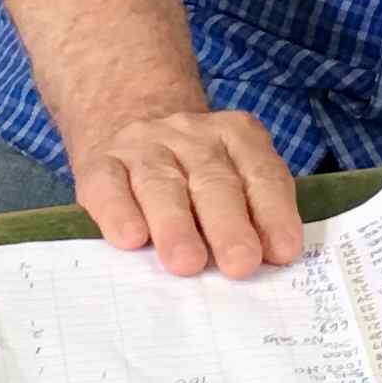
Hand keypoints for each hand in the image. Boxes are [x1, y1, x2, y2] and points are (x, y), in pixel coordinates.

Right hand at [77, 109, 305, 278]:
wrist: (125, 116)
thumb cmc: (190, 172)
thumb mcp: (230, 176)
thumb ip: (249, 213)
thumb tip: (263, 266)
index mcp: (235, 136)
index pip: (261, 173)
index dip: (274, 212)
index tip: (282, 252)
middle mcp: (191, 135)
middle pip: (213, 181)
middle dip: (229, 226)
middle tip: (240, 264)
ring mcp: (143, 146)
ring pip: (161, 184)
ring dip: (176, 226)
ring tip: (187, 263)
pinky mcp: (100, 163)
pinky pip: (109, 185)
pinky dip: (119, 213)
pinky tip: (130, 239)